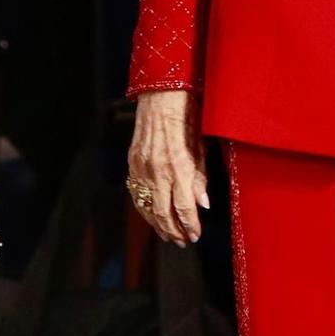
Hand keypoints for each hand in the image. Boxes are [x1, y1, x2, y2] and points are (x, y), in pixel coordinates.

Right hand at [128, 89, 207, 244]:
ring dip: (158, 224)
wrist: (159, 94)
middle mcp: (157, 170)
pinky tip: (153, 216)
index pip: (183, 206)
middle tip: (183, 241)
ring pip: (147, 206)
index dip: (190, 225)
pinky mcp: (132, 164)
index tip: (195, 235)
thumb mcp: (201, 143)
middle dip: (174, 231)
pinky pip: (136, 194)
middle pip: (163, 212)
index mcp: (177, 164)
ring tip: (169, 235)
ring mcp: (141, 168)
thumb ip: (200, 175)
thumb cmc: (186, 114)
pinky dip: (145, 209)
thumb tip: (202, 203)